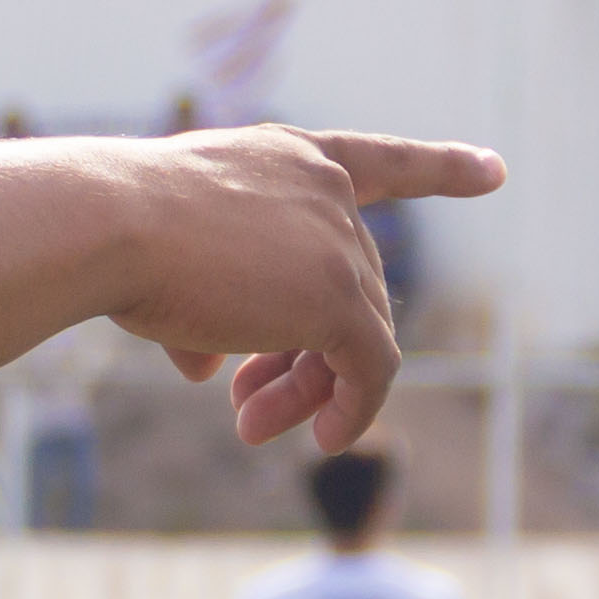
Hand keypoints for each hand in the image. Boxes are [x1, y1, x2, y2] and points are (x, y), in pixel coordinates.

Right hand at [98, 127, 502, 454]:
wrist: (105, 224)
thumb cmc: (110, 233)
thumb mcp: (165, 258)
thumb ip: (204, 305)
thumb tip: (211, 365)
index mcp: (286, 160)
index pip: (378, 160)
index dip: (440, 169)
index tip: (494, 171)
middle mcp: (326, 190)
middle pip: (346, 290)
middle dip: (298, 358)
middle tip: (244, 411)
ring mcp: (338, 243)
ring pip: (353, 335)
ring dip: (308, 389)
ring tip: (255, 428)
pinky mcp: (339, 299)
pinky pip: (370, 369)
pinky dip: (352, 408)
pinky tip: (323, 439)